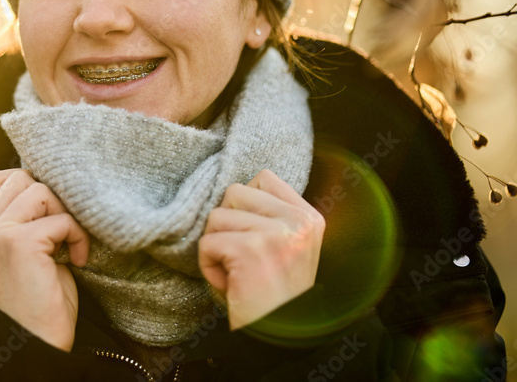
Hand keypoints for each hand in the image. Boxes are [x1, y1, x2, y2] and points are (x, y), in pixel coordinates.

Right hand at [0, 169, 89, 351]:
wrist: (37, 345)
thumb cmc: (40, 303)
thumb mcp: (25, 255)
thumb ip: (25, 221)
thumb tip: (50, 186)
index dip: (28, 188)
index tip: (48, 217)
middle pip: (21, 177)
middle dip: (52, 200)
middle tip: (63, 232)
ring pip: (41, 191)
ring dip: (66, 215)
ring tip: (70, 245)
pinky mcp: (19, 243)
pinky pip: (61, 218)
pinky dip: (78, 236)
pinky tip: (78, 260)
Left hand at [198, 169, 324, 329]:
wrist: (279, 339)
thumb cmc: (275, 296)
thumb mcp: (287, 248)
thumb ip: (272, 216)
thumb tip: (234, 188)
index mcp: (310, 218)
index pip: (264, 178)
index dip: (244, 203)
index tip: (249, 234)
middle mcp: (299, 221)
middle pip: (234, 192)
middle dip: (226, 224)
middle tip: (241, 257)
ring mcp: (276, 234)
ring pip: (216, 216)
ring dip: (216, 247)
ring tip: (237, 273)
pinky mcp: (250, 250)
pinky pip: (207, 243)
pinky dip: (208, 266)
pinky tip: (230, 284)